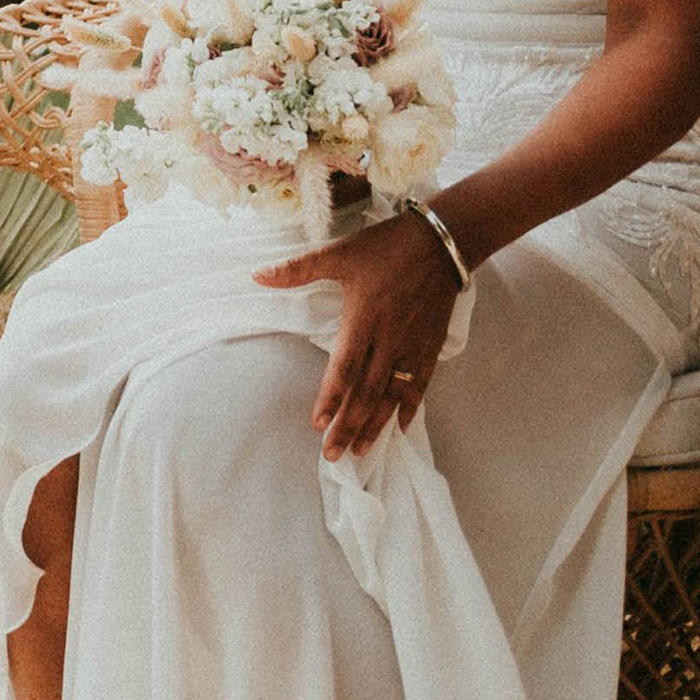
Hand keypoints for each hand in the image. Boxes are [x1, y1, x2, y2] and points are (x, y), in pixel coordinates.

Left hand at [252, 208, 462, 459]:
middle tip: (333, 455)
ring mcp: (412, 346)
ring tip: (361, 451)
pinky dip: (410, 408)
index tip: (318, 425)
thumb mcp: (338, 254)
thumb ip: (297, 269)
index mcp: (363, 320)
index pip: (343, 369)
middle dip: (348, 425)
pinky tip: (401, 428)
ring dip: (375, 425)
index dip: (331, 399)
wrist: (441, 243)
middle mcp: (388, 341)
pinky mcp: (430, 346)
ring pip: (391, 396)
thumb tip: (257, 275)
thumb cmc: (386, 248)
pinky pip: (420, 385)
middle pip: (366, 393)